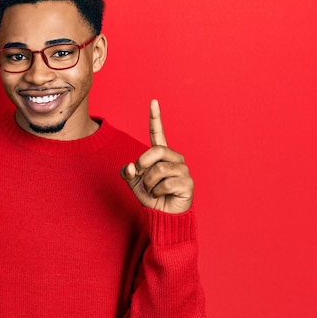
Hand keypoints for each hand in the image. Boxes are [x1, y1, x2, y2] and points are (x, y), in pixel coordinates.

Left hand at [121, 99, 193, 213]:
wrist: (163, 216)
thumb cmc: (151, 197)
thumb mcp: (134, 183)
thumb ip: (128, 172)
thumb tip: (131, 167)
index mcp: (161, 155)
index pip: (158, 133)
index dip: (155, 118)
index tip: (153, 101)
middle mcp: (174, 159)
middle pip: (157, 151)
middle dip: (144, 164)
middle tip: (142, 176)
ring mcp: (183, 170)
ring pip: (159, 170)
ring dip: (149, 183)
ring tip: (154, 191)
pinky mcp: (188, 183)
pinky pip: (165, 184)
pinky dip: (157, 192)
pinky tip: (162, 195)